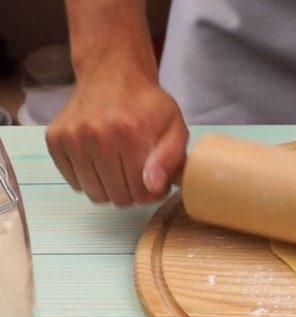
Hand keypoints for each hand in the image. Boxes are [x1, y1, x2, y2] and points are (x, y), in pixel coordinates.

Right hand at [46, 69, 187, 205]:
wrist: (112, 74)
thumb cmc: (148, 105)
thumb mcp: (174, 126)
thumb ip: (170, 158)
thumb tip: (152, 186)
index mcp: (129, 134)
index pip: (140, 191)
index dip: (151, 194)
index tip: (155, 183)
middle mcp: (96, 135)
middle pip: (116, 196)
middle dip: (132, 193)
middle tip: (138, 176)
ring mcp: (71, 137)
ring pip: (93, 193)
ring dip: (110, 189)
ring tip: (120, 170)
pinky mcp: (54, 139)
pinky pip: (73, 182)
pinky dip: (89, 179)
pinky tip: (100, 162)